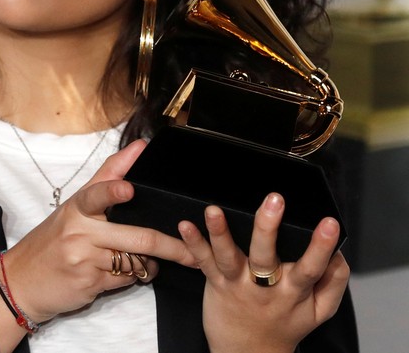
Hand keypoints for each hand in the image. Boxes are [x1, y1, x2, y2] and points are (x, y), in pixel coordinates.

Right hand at [0, 139, 196, 322]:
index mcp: (77, 208)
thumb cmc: (53, 240)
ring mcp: (84, 260)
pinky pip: (126, 280)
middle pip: (136, 237)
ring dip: (151, 263)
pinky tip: (129, 271)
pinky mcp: (89, 284)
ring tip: (154, 261)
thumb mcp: (74, 207)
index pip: (96, 194)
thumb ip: (108, 178)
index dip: (113, 191)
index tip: (129, 189)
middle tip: (194, 251)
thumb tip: (139, 146)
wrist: (23, 281)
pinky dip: (135, 276)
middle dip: (172, 246)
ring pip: (136, 261)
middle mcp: (79, 231)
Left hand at [178, 193, 349, 352]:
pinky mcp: (215, 284)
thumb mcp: (319, 311)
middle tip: (274, 200)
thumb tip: (339, 253)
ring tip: (214, 210)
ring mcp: (237, 285)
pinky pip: (202, 262)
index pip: (311, 268)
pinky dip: (193, 243)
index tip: (329, 222)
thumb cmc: (285, 325)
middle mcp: (264, 288)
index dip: (321, 246)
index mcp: (294, 292)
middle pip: (267, 257)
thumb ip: (332, 282)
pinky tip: (186, 225)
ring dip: (220, 232)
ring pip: (228, 257)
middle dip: (269, 227)